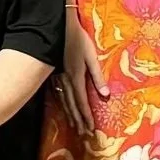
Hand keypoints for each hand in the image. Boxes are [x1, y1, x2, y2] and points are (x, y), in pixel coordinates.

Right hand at [56, 16, 108, 134]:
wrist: (57, 27)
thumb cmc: (78, 39)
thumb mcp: (91, 56)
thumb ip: (97, 76)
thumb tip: (105, 95)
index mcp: (76, 76)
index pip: (82, 101)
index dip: (86, 116)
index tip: (90, 128)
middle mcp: (66, 80)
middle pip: (72, 104)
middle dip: (78, 119)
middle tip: (82, 133)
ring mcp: (57, 77)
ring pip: (63, 100)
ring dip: (69, 114)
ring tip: (74, 125)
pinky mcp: (53, 73)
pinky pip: (57, 93)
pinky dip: (61, 103)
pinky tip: (63, 107)